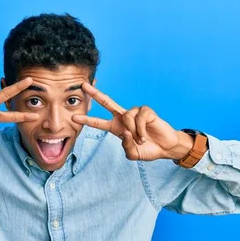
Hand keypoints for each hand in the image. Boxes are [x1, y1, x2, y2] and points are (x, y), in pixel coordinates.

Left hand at [72, 83, 191, 160]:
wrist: (165, 148)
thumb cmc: (148, 149)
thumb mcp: (133, 153)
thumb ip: (125, 146)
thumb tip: (125, 132)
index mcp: (116, 128)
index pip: (99, 122)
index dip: (87, 120)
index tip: (74, 117)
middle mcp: (123, 117)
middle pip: (107, 102)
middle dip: (95, 94)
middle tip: (83, 86)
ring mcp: (134, 113)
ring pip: (126, 117)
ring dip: (133, 131)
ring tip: (140, 140)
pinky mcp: (145, 110)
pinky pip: (138, 118)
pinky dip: (141, 129)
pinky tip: (145, 135)